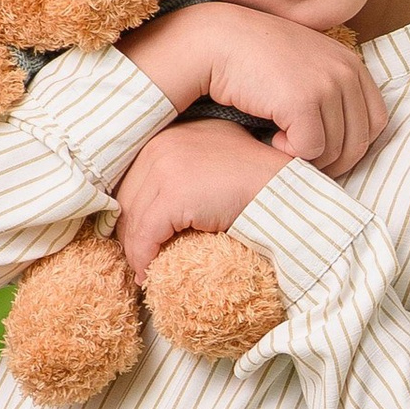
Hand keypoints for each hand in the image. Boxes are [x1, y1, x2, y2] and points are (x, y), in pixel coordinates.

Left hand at [112, 124, 284, 282]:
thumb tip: (156, 209)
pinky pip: (146, 235)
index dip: (130, 213)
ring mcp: (166, 166)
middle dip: (129, 233)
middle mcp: (162, 143)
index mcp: (170, 134)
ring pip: (133, 219)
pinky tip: (149, 274)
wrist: (283, 193)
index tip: (134, 238)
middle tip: (137, 260)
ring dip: (135, 252)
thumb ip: (184, 172)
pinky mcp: (175, 194)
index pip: (132, 179)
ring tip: (143, 272)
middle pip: (127, 199)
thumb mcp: (213, 164)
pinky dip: (144, 259)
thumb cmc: (256, 185)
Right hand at [120, 0, 384, 172]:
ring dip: (308, 158)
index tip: (324, 153)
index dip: (353, 146)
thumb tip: (348, 142)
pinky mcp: (305, 101)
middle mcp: (346, 72)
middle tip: (301, 159)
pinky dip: (289, 153)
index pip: (376, 122)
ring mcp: (327, 85)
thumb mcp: (304, 67)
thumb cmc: (254, 59)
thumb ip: (331, 91)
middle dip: (332, 161)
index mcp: (351, 64)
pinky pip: (310, 151)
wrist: (216, 40)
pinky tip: (272, 137)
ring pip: (335, 151)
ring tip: (282, 141)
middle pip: (360, 142)